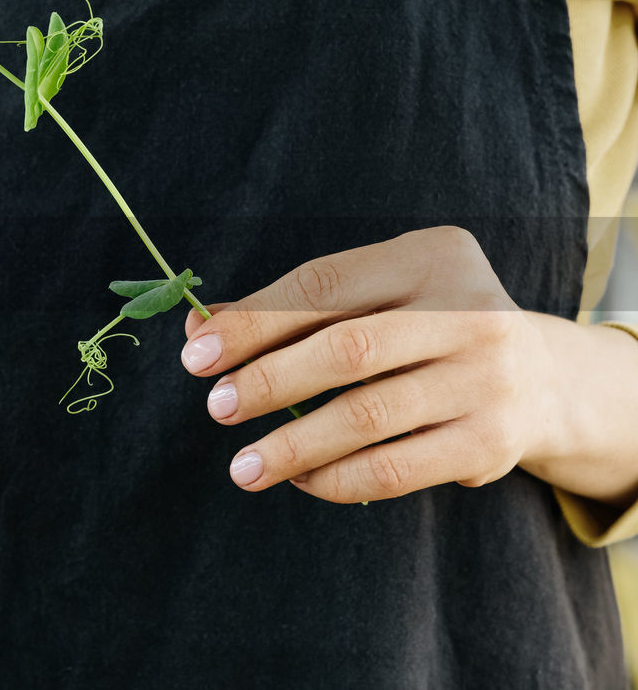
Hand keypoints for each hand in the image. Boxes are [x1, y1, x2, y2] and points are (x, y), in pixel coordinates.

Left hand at [180, 226, 561, 503]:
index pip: (324, 285)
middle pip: (348, 349)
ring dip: (292, 445)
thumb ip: (292, 310)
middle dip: (269, 381)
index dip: (253, 321)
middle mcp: (470, 311)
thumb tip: (199, 331)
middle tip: (217, 407)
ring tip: (243, 466)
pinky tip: (300, 480)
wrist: (541, 381)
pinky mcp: (492, 442)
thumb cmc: (425, 330)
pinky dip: (336, 480)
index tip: (197, 355)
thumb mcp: (375, 298)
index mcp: (431, 256)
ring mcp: (487, 378)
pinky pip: (396, 469)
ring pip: (368, 416)